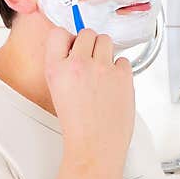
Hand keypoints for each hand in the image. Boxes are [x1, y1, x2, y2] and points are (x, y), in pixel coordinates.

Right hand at [44, 27, 134, 166]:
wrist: (95, 145)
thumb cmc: (78, 124)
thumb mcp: (57, 91)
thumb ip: (64, 66)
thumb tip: (76, 47)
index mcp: (56, 69)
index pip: (58, 33)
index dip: (67, 38)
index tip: (73, 46)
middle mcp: (78, 64)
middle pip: (87, 33)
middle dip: (90, 44)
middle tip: (91, 63)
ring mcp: (102, 68)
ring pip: (106, 40)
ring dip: (105, 52)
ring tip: (102, 73)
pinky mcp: (122, 75)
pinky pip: (123, 59)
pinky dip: (120, 69)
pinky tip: (113, 85)